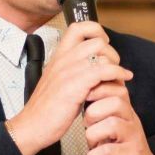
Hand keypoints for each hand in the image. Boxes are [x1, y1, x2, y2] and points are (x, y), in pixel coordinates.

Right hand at [7, 21, 131, 154]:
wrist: (32, 126)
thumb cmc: (46, 109)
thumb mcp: (58, 83)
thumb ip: (72, 71)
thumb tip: (92, 65)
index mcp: (58, 56)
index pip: (78, 28)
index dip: (96, 31)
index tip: (103, 44)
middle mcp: (63, 59)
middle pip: (96, 40)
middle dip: (111, 52)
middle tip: (113, 67)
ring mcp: (68, 71)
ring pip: (102, 54)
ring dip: (116, 65)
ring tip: (118, 77)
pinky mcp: (75, 85)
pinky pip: (104, 70)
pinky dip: (118, 73)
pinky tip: (122, 80)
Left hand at [84, 80, 154, 154]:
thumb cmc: (123, 152)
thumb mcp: (113, 128)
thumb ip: (103, 112)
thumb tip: (84, 93)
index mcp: (125, 113)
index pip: (118, 89)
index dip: (98, 89)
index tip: (84, 98)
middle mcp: (132, 122)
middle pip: (117, 102)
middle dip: (94, 111)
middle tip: (87, 124)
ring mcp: (133, 138)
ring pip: (113, 124)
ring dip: (93, 133)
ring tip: (91, 143)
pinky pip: (110, 151)